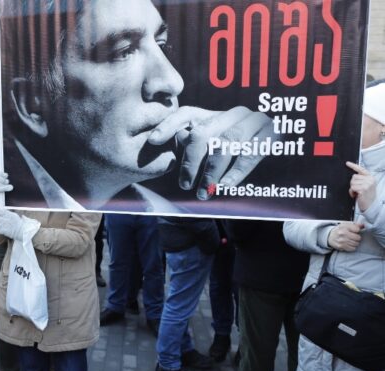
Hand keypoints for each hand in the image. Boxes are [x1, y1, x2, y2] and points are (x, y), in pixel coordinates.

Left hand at [0, 209, 24, 239]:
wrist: (22, 231)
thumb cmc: (18, 223)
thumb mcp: (14, 215)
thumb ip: (7, 213)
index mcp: (9, 214)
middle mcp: (6, 219)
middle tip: (0, 221)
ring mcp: (5, 225)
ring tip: (2, 226)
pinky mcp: (4, 231)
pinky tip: (3, 230)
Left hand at [148, 106, 272, 199]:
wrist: (281, 156)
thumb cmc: (234, 155)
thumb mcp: (209, 149)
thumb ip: (188, 145)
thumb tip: (165, 146)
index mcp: (213, 114)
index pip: (185, 114)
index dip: (167, 125)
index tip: (152, 140)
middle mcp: (231, 113)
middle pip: (203, 133)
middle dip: (191, 161)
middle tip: (184, 185)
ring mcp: (253, 120)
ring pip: (225, 144)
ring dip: (212, 172)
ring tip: (203, 192)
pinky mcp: (271, 133)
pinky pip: (250, 153)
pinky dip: (236, 173)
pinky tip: (225, 187)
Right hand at [327, 221, 363, 251]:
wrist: (329, 236)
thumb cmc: (340, 230)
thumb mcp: (346, 225)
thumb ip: (356, 225)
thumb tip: (364, 225)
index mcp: (344, 226)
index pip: (357, 229)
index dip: (357, 231)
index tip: (354, 231)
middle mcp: (343, 233)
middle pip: (358, 238)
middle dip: (357, 238)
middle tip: (354, 237)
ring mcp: (342, 240)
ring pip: (356, 244)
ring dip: (355, 243)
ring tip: (351, 240)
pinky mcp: (341, 246)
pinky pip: (352, 248)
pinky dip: (352, 247)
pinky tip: (349, 244)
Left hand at [346, 162, 376, 211]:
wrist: (371, 205)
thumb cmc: (366, 195)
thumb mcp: (366, 185)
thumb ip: (361, 179)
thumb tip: (353, 176)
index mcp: (371, 177)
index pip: (361, 170)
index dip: (353, 166)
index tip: (347, 163)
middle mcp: (370, 179)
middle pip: (353, 177)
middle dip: (353, 184)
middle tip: (357, 190)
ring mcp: (367, 184)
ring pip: (352, 182)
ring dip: (352, 189)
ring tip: (357, 193)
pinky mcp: (363, 189)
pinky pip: (352, 188)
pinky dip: (352, 192)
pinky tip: (356, 195)